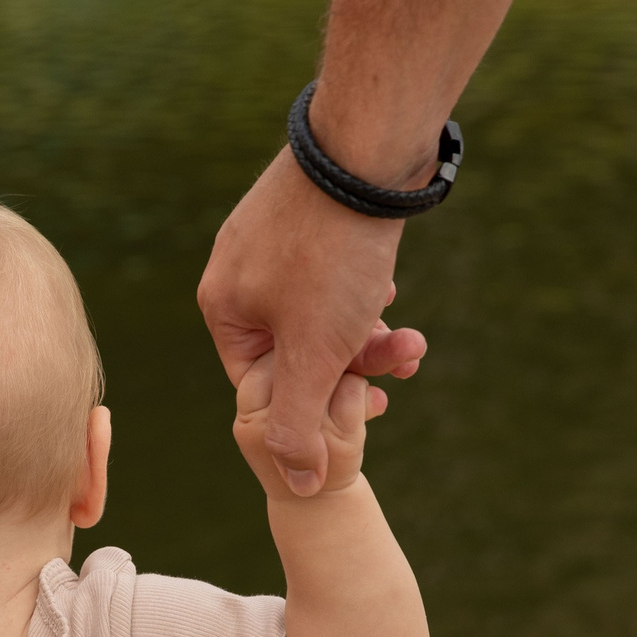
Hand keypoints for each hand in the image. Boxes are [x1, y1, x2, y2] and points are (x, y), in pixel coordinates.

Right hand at [197, 148, 427, 496]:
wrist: (366, 149)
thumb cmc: (333, 254)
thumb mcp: (317, 353)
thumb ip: (300, 423)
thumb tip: (295, 487)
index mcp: (223, 306)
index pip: (261, 381)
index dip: (314, 404)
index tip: (364, 408)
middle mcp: (238, 273)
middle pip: (297, 347)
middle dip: (354, 364)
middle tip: (403, 365)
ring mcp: (272, 242)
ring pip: (322, 312)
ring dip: (370, 333)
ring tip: (413, 338)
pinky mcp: (308, 218)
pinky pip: (332, 276)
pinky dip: (365, 294)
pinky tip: (393, 293)